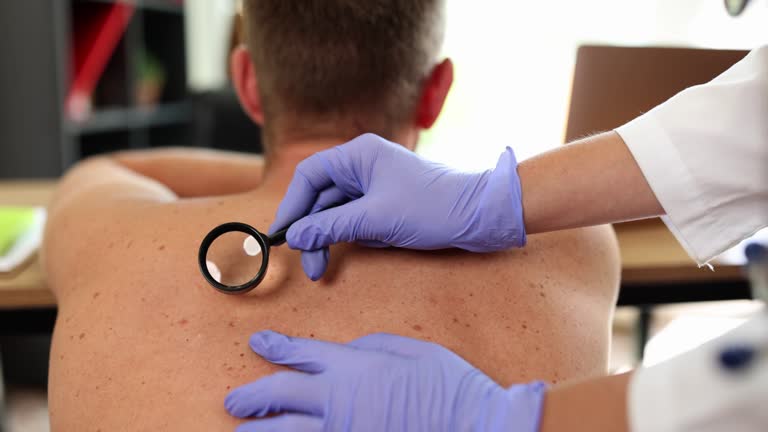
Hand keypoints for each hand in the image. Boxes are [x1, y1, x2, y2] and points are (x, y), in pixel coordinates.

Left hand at [225, 331, 545, 431]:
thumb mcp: (413, 350)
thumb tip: (346, 351)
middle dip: (252, 397)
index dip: (275, 346)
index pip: (301, 353)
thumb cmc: (449, 387)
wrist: (476, 427)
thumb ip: (372, 346)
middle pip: (281, 396)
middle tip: (233, 402)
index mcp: (355, 367)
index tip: (257, 342)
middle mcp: (339, 402)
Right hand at [270, 133, 525, 279]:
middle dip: (310, 231)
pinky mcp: (386, 204)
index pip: (310, 175)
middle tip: (306, 263)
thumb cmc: (433, 207)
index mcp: (359, 155)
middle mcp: (363, 166)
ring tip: (321, 270)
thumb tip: (295, 237)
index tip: (281, 235)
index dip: (291, 205)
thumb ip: (330, 227)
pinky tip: (358, 251)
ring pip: (336, 213)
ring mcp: (375, 186)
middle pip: (320, 197)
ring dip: (328, 239)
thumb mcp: (375, 219)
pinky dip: (351, 238)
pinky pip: (356, 221)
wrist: (479, 216)